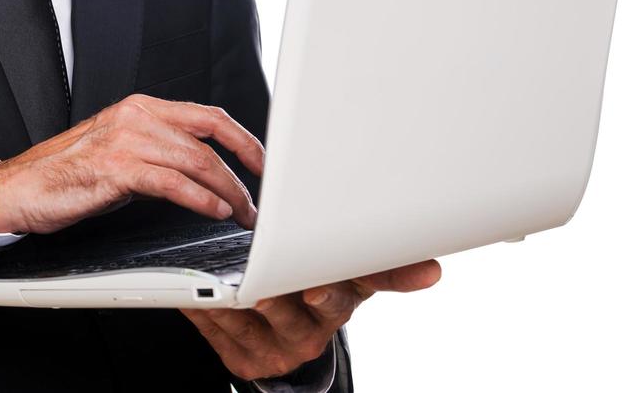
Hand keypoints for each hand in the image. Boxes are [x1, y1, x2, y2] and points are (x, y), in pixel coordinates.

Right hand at [0, 93, 264, 234]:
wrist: (18, 189)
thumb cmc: (63, 175)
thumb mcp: (118, 153)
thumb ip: (156, 154)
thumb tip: (197, 174)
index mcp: (139, 108)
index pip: (206, 115)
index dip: (242, 137)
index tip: (262, 160)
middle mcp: (136, 117)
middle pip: (208, 136)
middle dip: (244, 166)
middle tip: (261, 194)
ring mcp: (126, 141)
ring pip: (195, 161)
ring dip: (227, 191)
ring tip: (241, 213)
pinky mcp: (116, 169)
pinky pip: (171, 183)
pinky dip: (199, 198)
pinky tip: (214, 211)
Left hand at [181, 259, 442, 380]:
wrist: (283, 338)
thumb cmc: (315, 292)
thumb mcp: (350, 276)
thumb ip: (384, 266)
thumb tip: (431, 270)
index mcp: (338, 305)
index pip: (342, 296)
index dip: (328, 291)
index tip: (316, 287)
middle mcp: (309, 332)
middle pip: (287, 307)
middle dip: (274, 292)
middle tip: (260, 283)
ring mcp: (274, 348)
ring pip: (249, 319)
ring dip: (231, 298)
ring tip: (218, 279)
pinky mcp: (241, 358)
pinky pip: (216, 330)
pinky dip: (204, 308)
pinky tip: (193, 291)